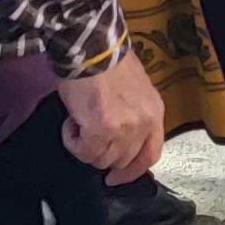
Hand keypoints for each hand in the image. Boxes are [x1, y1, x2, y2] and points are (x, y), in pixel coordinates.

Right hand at [56, 52, 165, 182]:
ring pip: (100, 159)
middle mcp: (143, 124)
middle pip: (122, 161)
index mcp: (154, 113)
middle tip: (86, 133)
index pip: (150, 155)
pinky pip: (82, 151)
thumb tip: (114, 134)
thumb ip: (132, 114)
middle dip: (100, 153)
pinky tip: (70, 122)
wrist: (93, 47)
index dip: (132, 171)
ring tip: (78, 121)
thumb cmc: (108, 61)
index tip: (115, 177)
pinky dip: (72, 141)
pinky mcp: (101, 129)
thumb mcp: (135, 89)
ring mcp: (124, 129)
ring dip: (84, 145)